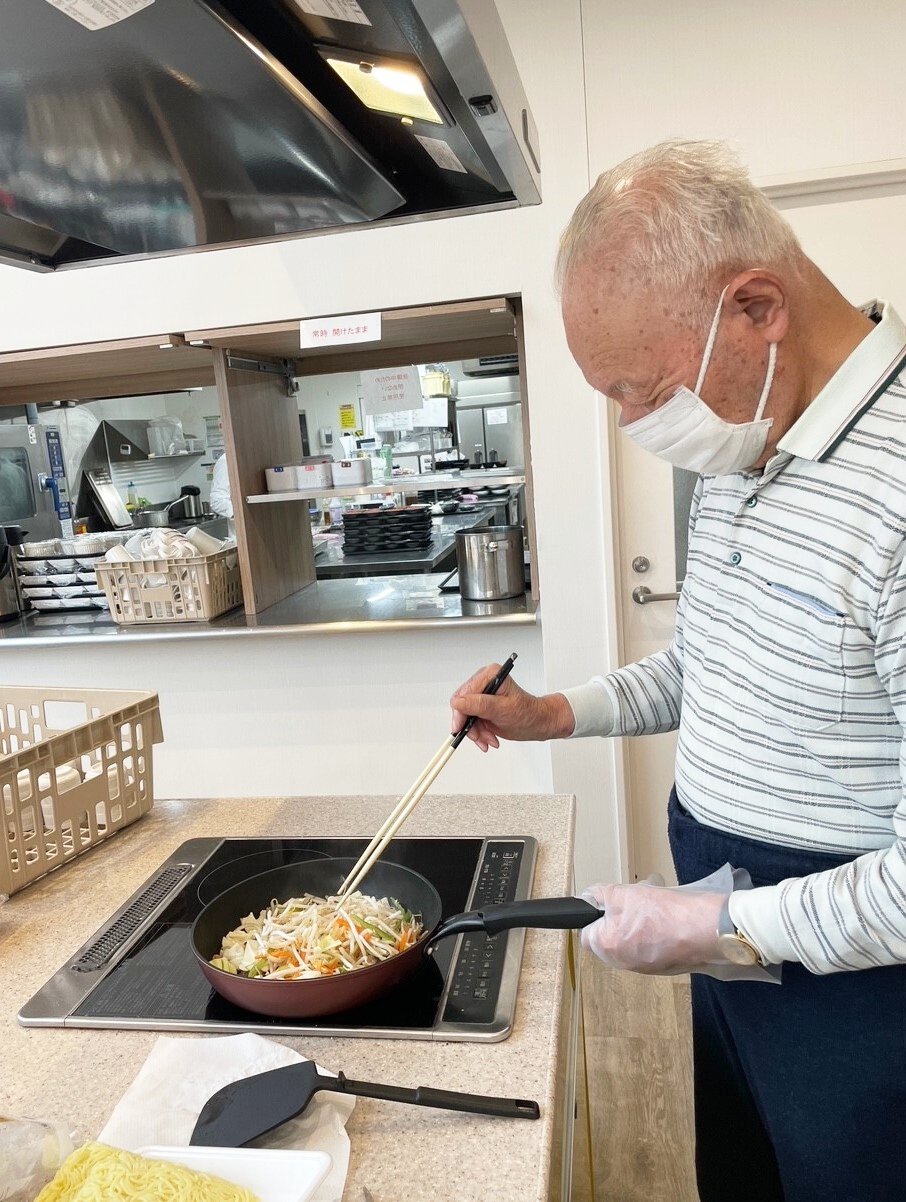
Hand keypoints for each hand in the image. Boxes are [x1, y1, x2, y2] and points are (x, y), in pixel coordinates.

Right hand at [449, 663, 574, 751]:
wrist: (537, 723)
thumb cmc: (528, 713)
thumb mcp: (503, 709)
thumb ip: (479, 704)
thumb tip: (458, 703)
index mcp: (489, 675)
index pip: (463, 693)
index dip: (460, 712)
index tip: (461, 727)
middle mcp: (484, 683)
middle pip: (462, 706)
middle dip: (470, 725)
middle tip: (480, 737)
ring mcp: (482, 696)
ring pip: (465, 717)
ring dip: (476, 732)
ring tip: (489, 739)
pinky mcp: (482, 708)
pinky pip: (470, 723)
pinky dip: (479, 734)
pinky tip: (489, 738)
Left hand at [580, 881, 726, 974]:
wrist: (704, 930)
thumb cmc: (664, 913)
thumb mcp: (623, 893)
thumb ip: (601, 896)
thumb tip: (589, 898)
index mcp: (607, 947)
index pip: (587, 933)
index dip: (595, 914)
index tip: (608, 902)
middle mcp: (622, 962)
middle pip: (610, 935)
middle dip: (619, 915)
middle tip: (634, 900)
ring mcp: (643, 966)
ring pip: (631, 939)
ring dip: (638, 921)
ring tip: (653, 905)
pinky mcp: (663, 965)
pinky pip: (650, 945)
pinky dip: (654, 931)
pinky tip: (666, 917)